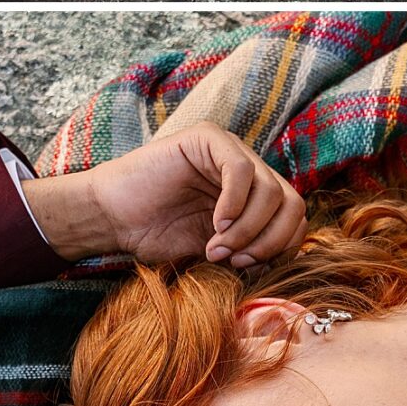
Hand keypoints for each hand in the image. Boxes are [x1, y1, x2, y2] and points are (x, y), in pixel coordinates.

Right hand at [28, 123, 306, 269]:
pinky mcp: (207, 139)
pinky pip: (242, 169)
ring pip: (270, 189)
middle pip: (291, 201)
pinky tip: (216, 224)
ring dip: (247, 228)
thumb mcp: (217, 249)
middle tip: (236, 260)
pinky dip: (235, 204)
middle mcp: (247, 169)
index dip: (281, 245)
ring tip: (218, 246)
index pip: (294, 215)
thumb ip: (251, 247)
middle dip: (269, 239)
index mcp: (254, 194)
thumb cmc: (158, 234)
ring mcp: (229, 150)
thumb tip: (287, 258)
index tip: (248, 267)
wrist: (112, 219)